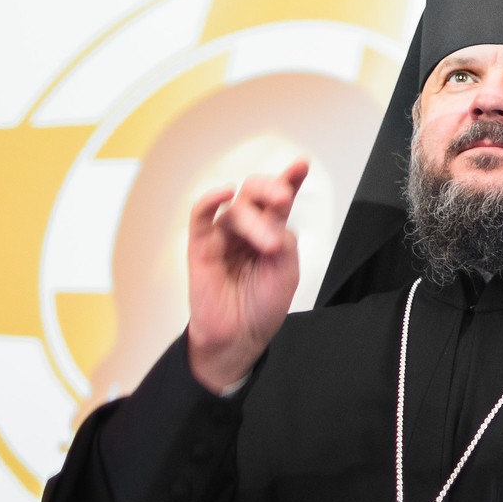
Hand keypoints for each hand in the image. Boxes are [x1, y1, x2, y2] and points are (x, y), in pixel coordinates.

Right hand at [185, 159, 308, 392]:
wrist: (241, 337)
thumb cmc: (263, 304)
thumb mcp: (286, 270)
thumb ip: (285, 238)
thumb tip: (275, 216)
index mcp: (272, 230)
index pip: (280, 198)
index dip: (291, 178)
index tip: (301, 164)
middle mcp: (248, 227)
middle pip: (255, 192)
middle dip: (272, 188)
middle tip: (284, 198)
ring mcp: (223, 234)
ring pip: (237, 208)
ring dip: (256, 221)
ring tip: (270, 246)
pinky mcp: (201, 245)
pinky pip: (201, 215)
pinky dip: (211, 200)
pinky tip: (225, 192)